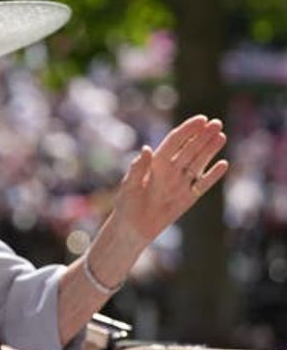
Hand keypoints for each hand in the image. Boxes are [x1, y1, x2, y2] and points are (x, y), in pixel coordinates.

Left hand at [112, 114, 228, 246]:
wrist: (132, 229)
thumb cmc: (126, 206)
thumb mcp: (129, 186)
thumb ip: (138, 168)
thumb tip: (147, 148)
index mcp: (155, 164)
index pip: (174, 142)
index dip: (187, 130)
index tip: (201, 119)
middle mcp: (169, 171)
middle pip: (189, 149)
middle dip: (202, 136)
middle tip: (217, 123)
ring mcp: (180, 184)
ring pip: (198, 163)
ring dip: (209, 150)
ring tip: (221, 136)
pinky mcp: (188, 199)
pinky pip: (202, 185)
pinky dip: (212, 175)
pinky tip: (223, 164)